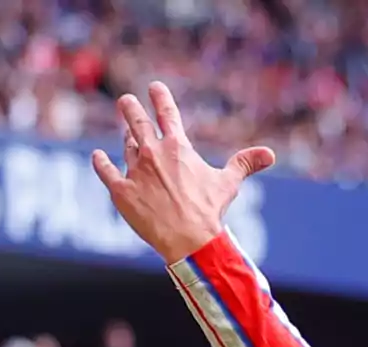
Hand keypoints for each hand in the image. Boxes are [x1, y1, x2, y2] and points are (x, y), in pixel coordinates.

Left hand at [91, 82, 275, 263]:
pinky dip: (101, 162)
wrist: (189, 239)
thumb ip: (244, 164)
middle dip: (130, 108)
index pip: (167, 114)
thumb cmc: (209, 211)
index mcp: (178, 148)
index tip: (154, 86)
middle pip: (137, 122)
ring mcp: (135, 171)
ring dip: (125, 138)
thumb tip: (269, 154)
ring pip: (126, 147)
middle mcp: (153, 153)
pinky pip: (106, 171)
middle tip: (126, 100)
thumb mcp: (228, 184)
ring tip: (125, 133)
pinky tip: (98, 156)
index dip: (160, 97)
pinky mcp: (121, 191)